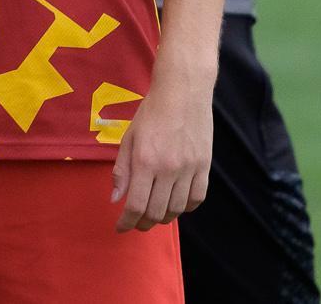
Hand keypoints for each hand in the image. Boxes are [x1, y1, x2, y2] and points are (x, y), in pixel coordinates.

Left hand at [110, 75, 211, 231]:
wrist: (182, 92)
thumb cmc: (150, 113)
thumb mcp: (129, 138)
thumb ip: (121, 170)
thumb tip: (116, 199)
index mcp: (145, 161)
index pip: (136, 204)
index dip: (127, 222)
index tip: (121, 228)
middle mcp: (168, 169)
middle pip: (156, 212)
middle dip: (143, 223)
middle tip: (136, 223)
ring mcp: (189, 169)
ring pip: (177, 209)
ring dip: (163, 217)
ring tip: (153, 214)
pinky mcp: (205, 167)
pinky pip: (197, 199)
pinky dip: (185, 207)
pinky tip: (176, 204)